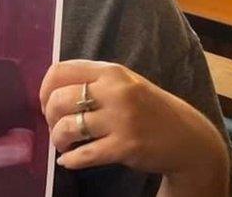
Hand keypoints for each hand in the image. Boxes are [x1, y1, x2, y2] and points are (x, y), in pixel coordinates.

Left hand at [40, 60, 227, 191]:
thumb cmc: (148, 109)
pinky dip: (71, 160)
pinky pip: (84, 154)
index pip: (60, 71)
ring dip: (58, 140)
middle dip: (49, 118)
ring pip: (68, 128)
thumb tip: (51, 91)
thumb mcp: (124, 84)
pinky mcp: (125, 146)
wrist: (187, 138)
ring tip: (64, 145)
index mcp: (111, 71)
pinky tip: (70, 160)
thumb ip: (94, 82)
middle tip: (57, 127)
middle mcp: (115, 91)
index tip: (47, 104)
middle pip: (58, 99)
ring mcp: (121, 119)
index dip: (44, 90)